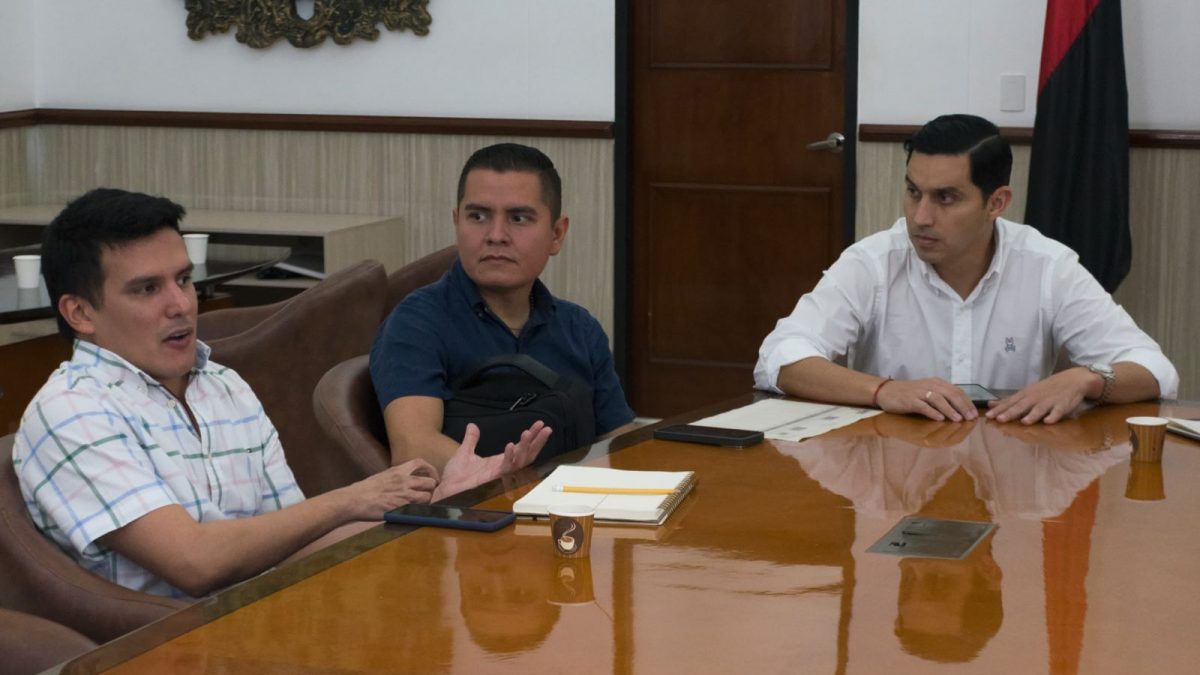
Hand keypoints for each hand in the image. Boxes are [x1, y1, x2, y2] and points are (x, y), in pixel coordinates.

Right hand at [345, 458, 438, 519]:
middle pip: (430, 482)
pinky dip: (420, 511)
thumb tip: (404, 482)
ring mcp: (403, 494)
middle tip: (429, 494)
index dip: (430, 469)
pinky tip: (415, 513)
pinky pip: (418, 509)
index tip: (432, 476)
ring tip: (420, 505)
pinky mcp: (401, 508)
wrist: (354, 500)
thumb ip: (395, 478)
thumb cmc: (364, 490)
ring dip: (427, 502)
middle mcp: (403, 480)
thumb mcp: (382, 476)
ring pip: (427, 496)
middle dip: (432, 489)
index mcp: (397, 470)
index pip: (420, 462)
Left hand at [434, 421, 552, 499]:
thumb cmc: (456, 477)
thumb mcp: (464, 453)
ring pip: (519, 461)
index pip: (521, 448)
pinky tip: (511, 445)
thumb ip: (471, 440)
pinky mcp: (491, 479)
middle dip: (537, 442)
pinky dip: (510, 457)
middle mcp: (503, 468)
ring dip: (526, 447)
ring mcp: (499, 474)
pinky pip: (505, 468)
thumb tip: (472, 426)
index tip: (539, 425)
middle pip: (527, 454)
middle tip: (546, 427)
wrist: (445, 489)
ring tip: (529, 432)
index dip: (532, 437)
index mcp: (500, 461)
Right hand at [875, 378, 976, 421]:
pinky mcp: (909, 400)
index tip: (974, 413)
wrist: (886, 391)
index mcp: (937, 383)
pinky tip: (939, 419)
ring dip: (949, 409)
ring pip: (938, 399)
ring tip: (958, 419)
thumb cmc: (909, 394)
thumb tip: (961, 409)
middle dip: (962, 406)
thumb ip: (942, 397)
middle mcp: (930, 385)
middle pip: (950, 394)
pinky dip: (932, 412)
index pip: (956, 390)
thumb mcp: (928, 391)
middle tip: (970, 417)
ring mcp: (919, 392)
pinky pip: (923, 406)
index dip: (967, 402)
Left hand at [986, 368, 1093, 423]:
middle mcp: (1035, 397)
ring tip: (1024, 422)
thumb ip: (1010, 400)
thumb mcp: (1026, 392)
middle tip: (999, 419)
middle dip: (1011, 413)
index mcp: (1026, 395)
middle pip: (1022, 406)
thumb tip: (990, 404)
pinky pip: (1058, 411)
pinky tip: (1048, 422)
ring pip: (1039, 409)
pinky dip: (1053, 416)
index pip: (1010, 402)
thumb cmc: (1046, 389)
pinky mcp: (1063, 405)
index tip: (988, 416)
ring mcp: (1049, 401)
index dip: (999, 409)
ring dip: (1032, 415)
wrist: (1072, 380)